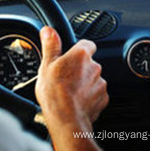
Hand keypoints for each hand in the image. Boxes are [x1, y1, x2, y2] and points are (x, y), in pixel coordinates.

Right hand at [35, 26, 107, 150]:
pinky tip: (76, 101)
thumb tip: (48, 30)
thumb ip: (50, 45)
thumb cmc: (55, 93)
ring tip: (69, 91)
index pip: (87, 43)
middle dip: (80, 68)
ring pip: (93, 78)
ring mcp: (100, 83)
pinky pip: (96, 93)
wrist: (66, 120)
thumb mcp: (47, 65)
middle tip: (65, 77)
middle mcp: (94, 66)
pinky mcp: (103, 98)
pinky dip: (89, 96)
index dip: (79, 48)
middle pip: (89, 62)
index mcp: (81, 55)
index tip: (70, 55)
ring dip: (84, 82)